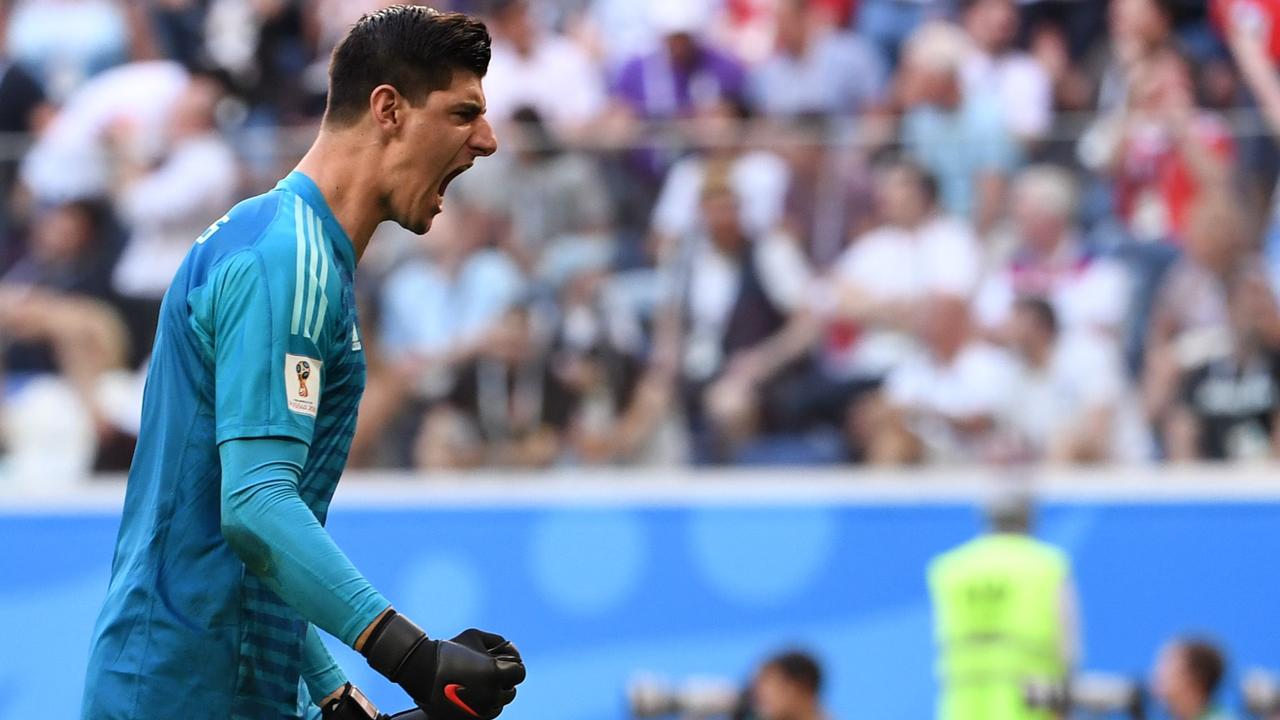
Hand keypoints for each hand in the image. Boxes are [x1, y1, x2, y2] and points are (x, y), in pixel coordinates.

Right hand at [362, 611, 524, 719]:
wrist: (420, 670)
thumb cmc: (449, 650)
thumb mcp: (475, 636)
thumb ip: (498, 642)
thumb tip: (512, 652)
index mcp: (495, 673)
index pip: (520, 673)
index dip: (513, 666)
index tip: (503, 663)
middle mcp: (491, 695)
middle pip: (511, 691)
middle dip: (503, 681)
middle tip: (489, 673)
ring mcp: (480, 710)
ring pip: (499, 704)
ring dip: (494, 695)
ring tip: (479, 684)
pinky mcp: (470, 719)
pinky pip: (487, 714)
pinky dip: (484, 705)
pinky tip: (473, 694)